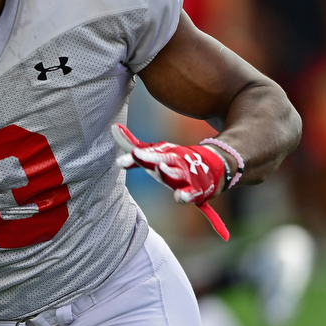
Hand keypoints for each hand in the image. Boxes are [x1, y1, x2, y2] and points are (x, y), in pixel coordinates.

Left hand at [112, 123, 229, 240]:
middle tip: (136, 154)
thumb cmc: (175, 160)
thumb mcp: (154, 151)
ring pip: (175, 176)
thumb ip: (132, 145)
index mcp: (162, 154)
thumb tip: (113, 127)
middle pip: (159, 160)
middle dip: (148, 158)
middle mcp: (173, 163)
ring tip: (160, 169)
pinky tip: (180, 197)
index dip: (133, 155)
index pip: (146, 154)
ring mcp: (185, 176)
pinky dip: (187, 196)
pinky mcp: (197, 190)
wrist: (212, 165)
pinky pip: (192, 194)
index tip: (120, 159)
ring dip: (167, 173)